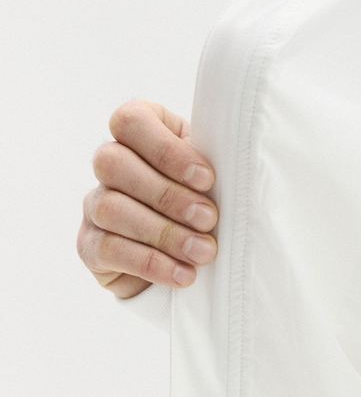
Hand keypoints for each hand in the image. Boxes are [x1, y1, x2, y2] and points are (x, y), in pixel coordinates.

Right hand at [76, 100, 217, 298]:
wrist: (190, 254)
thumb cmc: (207, 200)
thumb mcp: (213, 174)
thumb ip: (215, 160)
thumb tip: (235, 163)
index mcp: (139, 132)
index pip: (130, 121)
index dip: (166, 149)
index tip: (207, 179)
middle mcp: (108, 164)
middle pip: (113, 163)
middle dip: (168, 194)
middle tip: (209, 219)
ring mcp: (93, 204)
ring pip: (111, 208)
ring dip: (164, 233)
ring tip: (203, 252)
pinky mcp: (89, 245)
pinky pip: (109, 249)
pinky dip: (152, 264)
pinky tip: (183, 274)